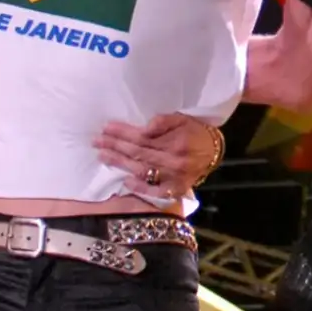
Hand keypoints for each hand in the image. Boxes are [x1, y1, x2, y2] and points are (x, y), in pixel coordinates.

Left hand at [95, 114, 222, 199]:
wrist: (215, 151)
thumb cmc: (196, 131)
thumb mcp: (182, 118)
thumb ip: (163, 121)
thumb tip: (144, 128)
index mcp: (174, 141)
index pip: (141, 137)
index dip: (122, 132)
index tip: (106, 128)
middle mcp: (173, 160)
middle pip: (138, 153)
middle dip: (115, 146)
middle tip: (97, 142)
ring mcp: (174, 177)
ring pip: (142, 170)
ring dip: (120, 163)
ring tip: (102, 156)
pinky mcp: (176, 189)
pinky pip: (156, 191)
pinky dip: (141, 187)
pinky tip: (125, 181)